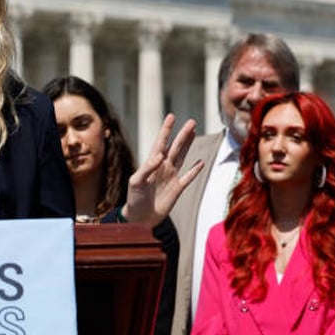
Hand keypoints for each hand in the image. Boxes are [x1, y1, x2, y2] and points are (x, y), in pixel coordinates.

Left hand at [122, 113, 203, 227]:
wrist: (140, 218)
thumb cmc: (134, 199)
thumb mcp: (136, 182)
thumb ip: (147, 168)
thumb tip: (160, 155)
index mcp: (151, 163)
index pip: (160, 142)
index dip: (166, 130)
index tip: (171, 116)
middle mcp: (162, 167)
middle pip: (175, 146)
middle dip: (183, 134)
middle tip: (192, 121)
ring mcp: (170, 177)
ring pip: (181, 157)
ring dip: (188, 145)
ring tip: (194, 133)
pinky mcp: (177, 189)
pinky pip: (188, 177)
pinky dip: (195, 170)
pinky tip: (201, 162)